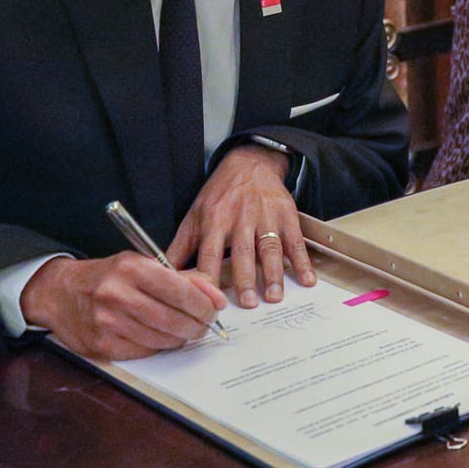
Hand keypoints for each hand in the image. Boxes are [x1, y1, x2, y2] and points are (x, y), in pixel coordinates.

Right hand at [20, 254, 227, 360]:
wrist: (59, 292)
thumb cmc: (108, 276)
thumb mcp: (142, 264)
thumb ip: (182, 278)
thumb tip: (216, 296)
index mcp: (131, 267)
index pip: (180, 291)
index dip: (203, 305)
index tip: (214, 310)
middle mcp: (116, 294)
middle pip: (172, 319)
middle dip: (196, 326)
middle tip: (203, 325)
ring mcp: (106, 322)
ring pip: (161, 339)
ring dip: (179, 338)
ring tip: (184, 331)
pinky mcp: (101, 345)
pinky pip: (143, 351)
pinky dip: (158, 346)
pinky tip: (159, 337)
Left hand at [167, 144, 315, 308]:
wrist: (250, 164)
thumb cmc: (219, 196)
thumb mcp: (194, 215)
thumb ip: (180, 247)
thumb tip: (160, 274)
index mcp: (214, 221)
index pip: (210, 253)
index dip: (210, 277)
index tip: (209, 301)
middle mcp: (240, 219)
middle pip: (242, 252)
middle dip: (245, 278)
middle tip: (249, 304)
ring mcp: (265, 217)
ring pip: (269, 247)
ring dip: (273, 273)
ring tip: (274, 296)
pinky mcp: (286, 215)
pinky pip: (295, 241)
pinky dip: (303, 261)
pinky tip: (308, 279)